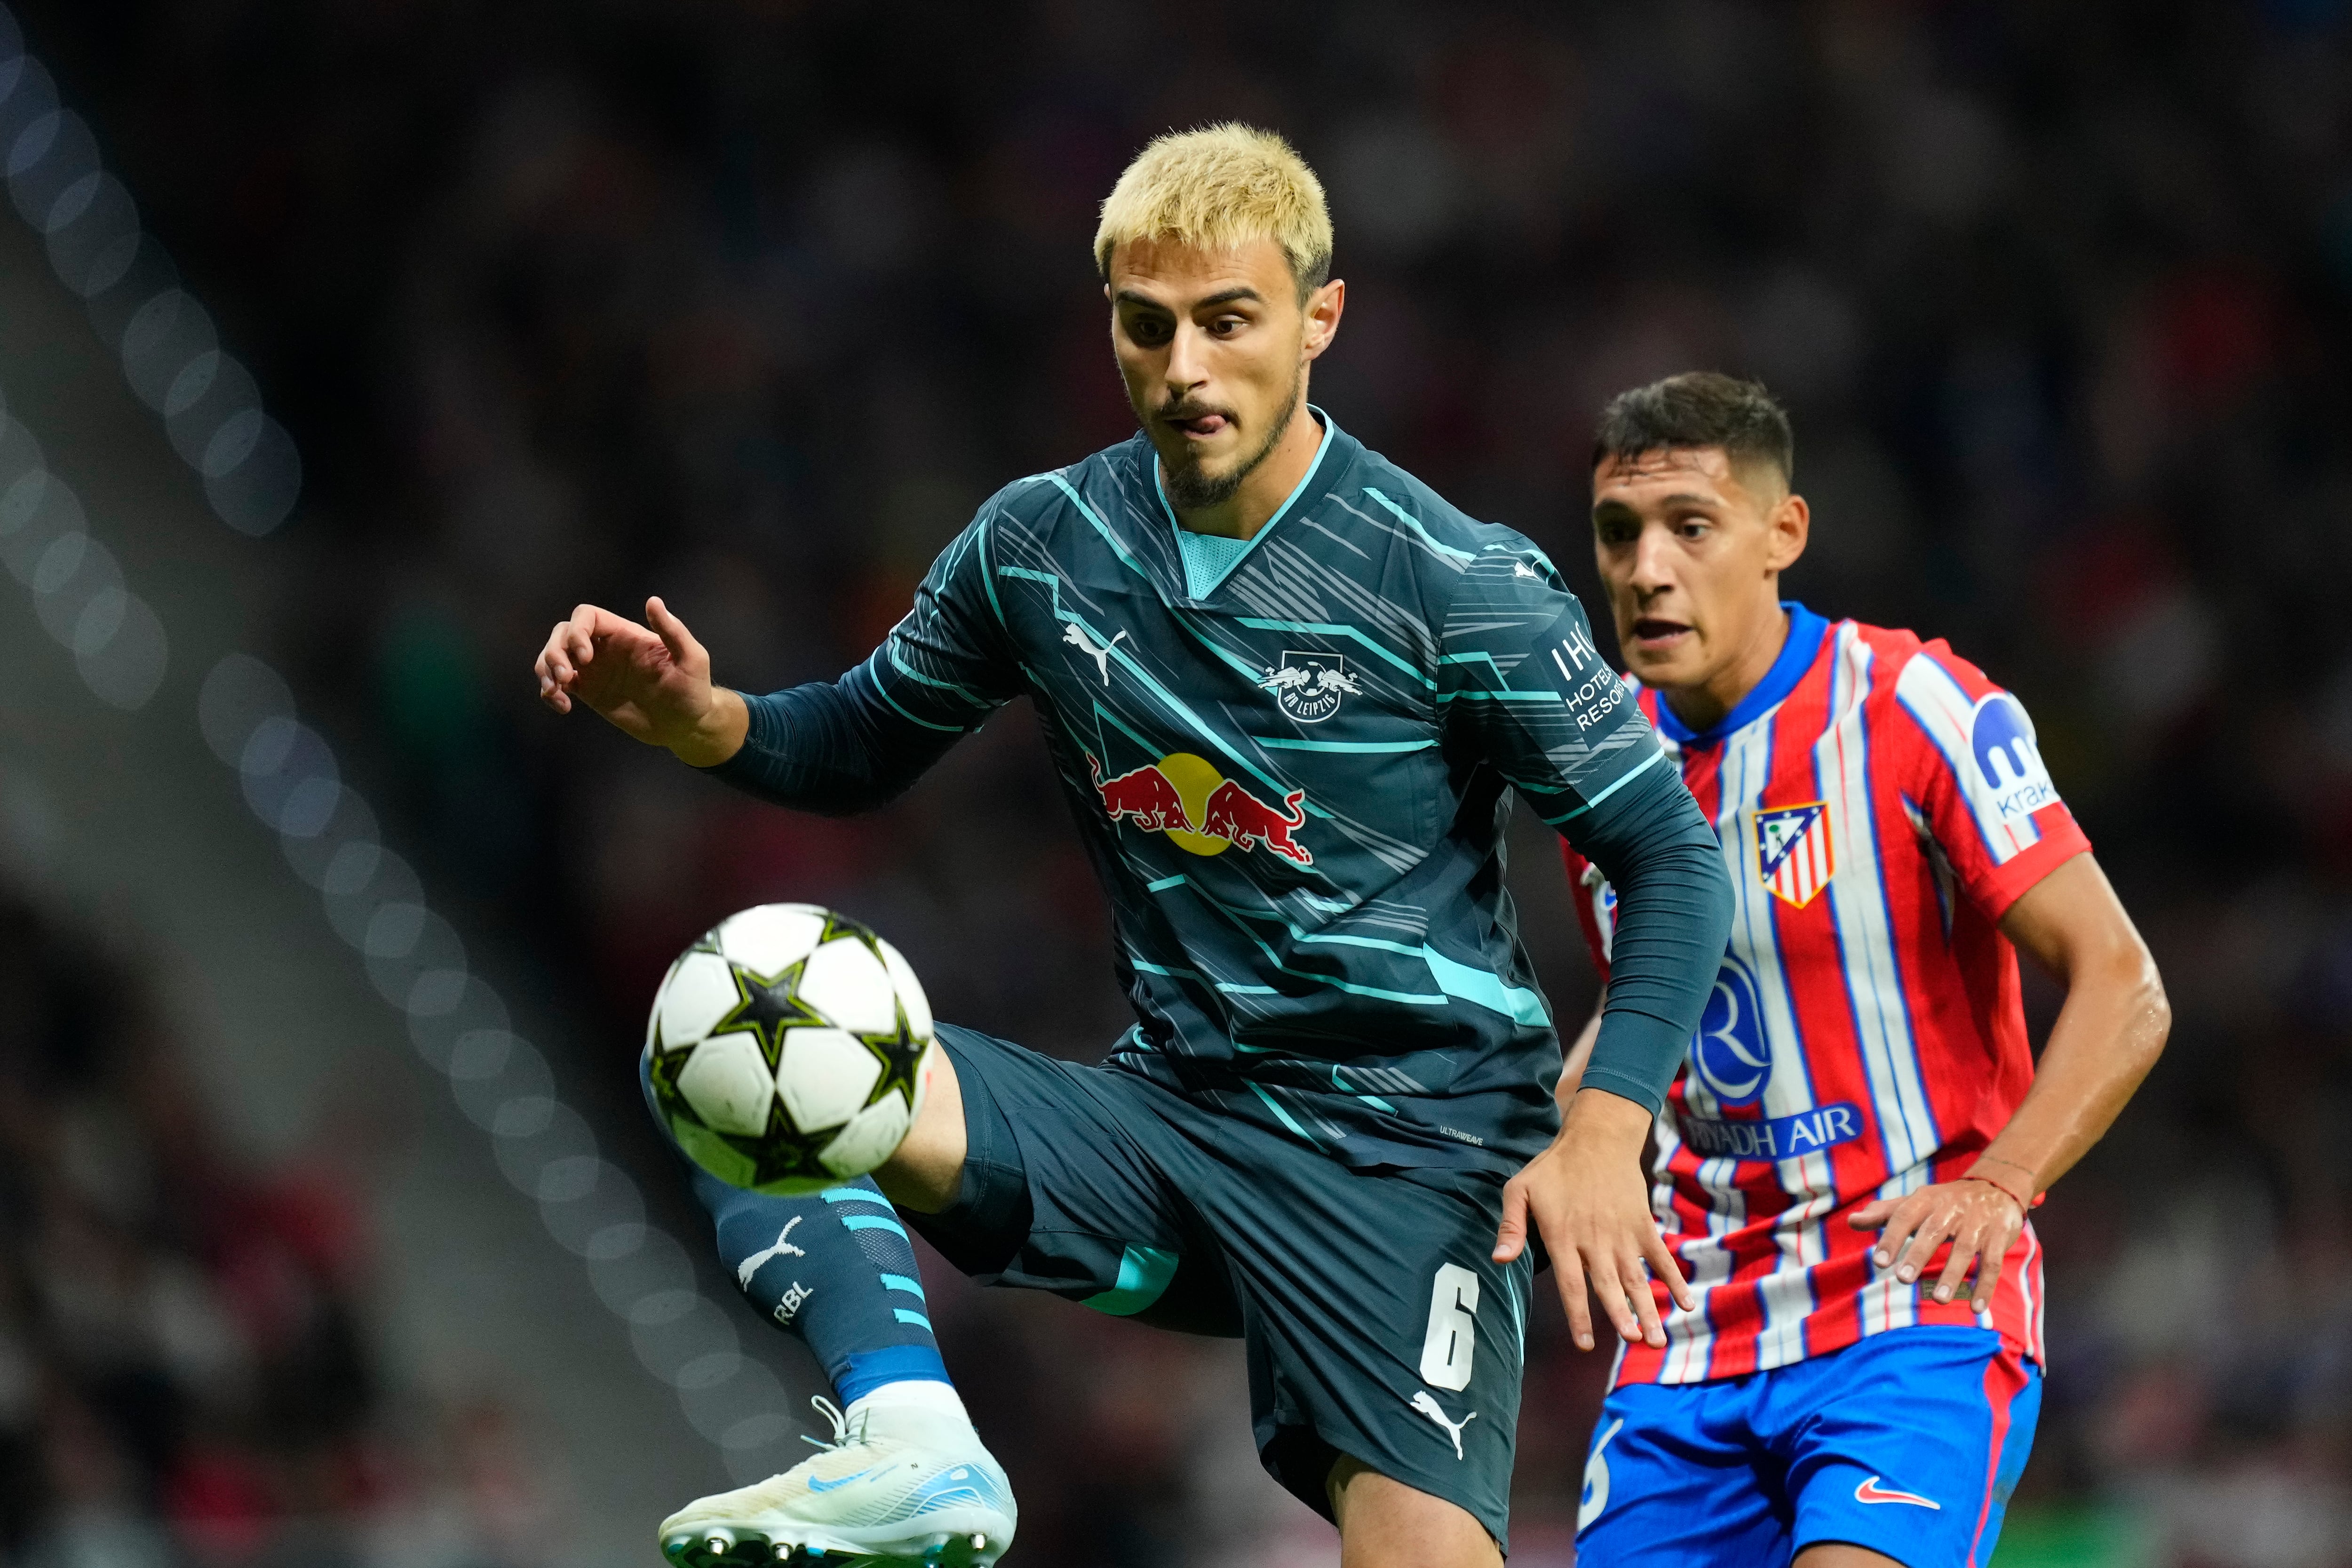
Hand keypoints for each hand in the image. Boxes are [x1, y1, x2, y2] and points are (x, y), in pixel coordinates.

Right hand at [533, 596, 746, 765]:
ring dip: (545, 669)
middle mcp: (605, 648)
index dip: (577, 631)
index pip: (587, 616)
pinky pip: (557, 684)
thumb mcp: (692, 659)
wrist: (686, 725)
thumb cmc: (693, 690)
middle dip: (554, 651)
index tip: (586, 658)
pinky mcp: (589, 692)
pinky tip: (562, 707)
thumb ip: (673, 632)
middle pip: (562, 632)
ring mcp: (594, 670)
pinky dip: (549, 692)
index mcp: (625, 634)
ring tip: (557, 692)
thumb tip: (652, 601)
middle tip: (565, 676)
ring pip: (553, 656)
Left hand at [1493, 1088, 1693, 1351]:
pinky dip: (1674, 1279)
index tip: (1585, 1344)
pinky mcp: (1642, 1225)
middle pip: (1608, 1284)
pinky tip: (1686, 1304)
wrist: (1596, 1139)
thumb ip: (1511, 1226)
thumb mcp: (1520, 1190)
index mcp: (1563, 1236)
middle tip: (1634, 1342)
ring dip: (1648, 1308)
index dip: (1579, 1315)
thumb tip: (1499, 1260)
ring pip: (1636, 1277)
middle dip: (1622, 1315)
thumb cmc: (1553, 1169)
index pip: (1570, 1283)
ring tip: (1656, 1340)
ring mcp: (1622, 1233)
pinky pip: (1660, 1257)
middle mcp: (1594, 1240)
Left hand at [1846, 1178, 2025, 1312]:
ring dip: (1952, 1275)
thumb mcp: (1915, 1202)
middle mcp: (1951, 1210)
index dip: (1891, 1237)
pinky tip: (1976, 1308)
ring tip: (1939, 1300)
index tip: (1878, 1262)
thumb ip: (1884, 1213)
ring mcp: (1977, 1223)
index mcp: (1925, 1200)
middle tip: (1902, 1279)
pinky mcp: (1998, 1237)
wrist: (1994, 1188)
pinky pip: (1993, 1263)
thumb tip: (1851, 1221)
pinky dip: (1985, 1285)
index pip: (1904, 1216)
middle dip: (1917, 1255)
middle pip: (1933, 1232)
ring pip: (1965, 1249)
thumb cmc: (1944, 1202)